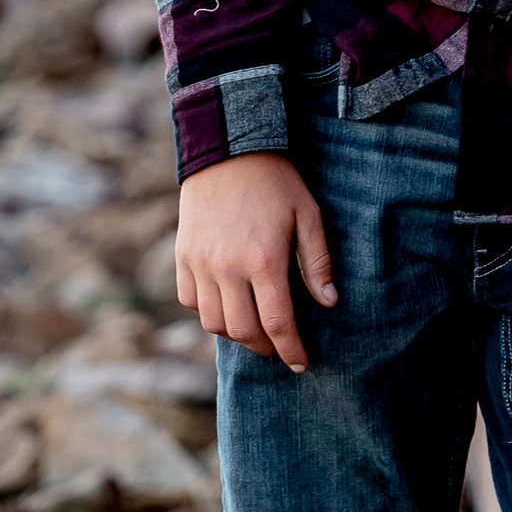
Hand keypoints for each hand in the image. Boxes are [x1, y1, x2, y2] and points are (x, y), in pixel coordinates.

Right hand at [176, 152, 338, 370]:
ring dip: (235, 333)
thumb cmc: (275, 182)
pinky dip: (207, 310)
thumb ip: (318, 262)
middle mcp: (227, 268)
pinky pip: (190, 301)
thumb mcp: (307, 215)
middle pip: (243, 331)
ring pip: (213, 322)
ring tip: (253, 326)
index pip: (277, 323)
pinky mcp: (182, 256)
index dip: (290, 349)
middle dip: (264, 347)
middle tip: (278, 345)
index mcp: (264, 260)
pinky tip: (226, 302)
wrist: (226, 148)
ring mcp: (200, 263)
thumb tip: (329, 302)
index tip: (301, 363)